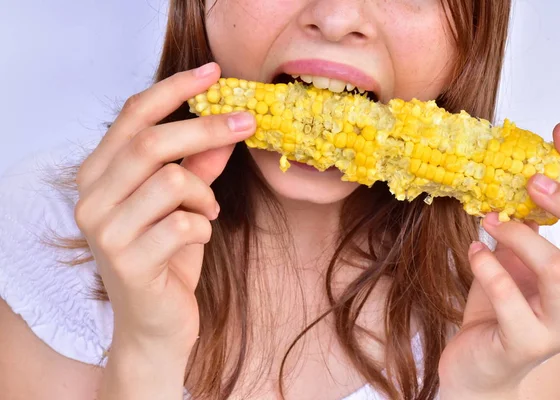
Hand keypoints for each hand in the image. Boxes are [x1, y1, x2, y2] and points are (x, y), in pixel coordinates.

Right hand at [74, 62, 255, 356]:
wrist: (154, 326)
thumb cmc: (167, 258)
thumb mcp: (185, 202)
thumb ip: (198, 163)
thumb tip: (227, 124)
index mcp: (98, 175)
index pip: (132, 115)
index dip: (174, 89)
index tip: (213, 71)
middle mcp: (90, 199)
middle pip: (152, 142)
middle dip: (208, 128)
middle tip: (248, 123)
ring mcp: (105, 232)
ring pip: (172, 181)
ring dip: (204, 194)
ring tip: (209, 211)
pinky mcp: (127, 263)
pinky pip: (185, 223)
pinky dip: (205, 225)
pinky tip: (200, 236)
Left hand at [438, 123, 559, 397]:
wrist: (479, 363)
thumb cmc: (502, 307)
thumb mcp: (518, 258)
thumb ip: (525, 224)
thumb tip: (511, 170)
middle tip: (532, 179)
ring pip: (557, 271)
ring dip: (520, 236)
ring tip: (490, 219)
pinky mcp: (526, 344)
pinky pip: (511, 301)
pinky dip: (489, 268)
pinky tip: (475, 252)